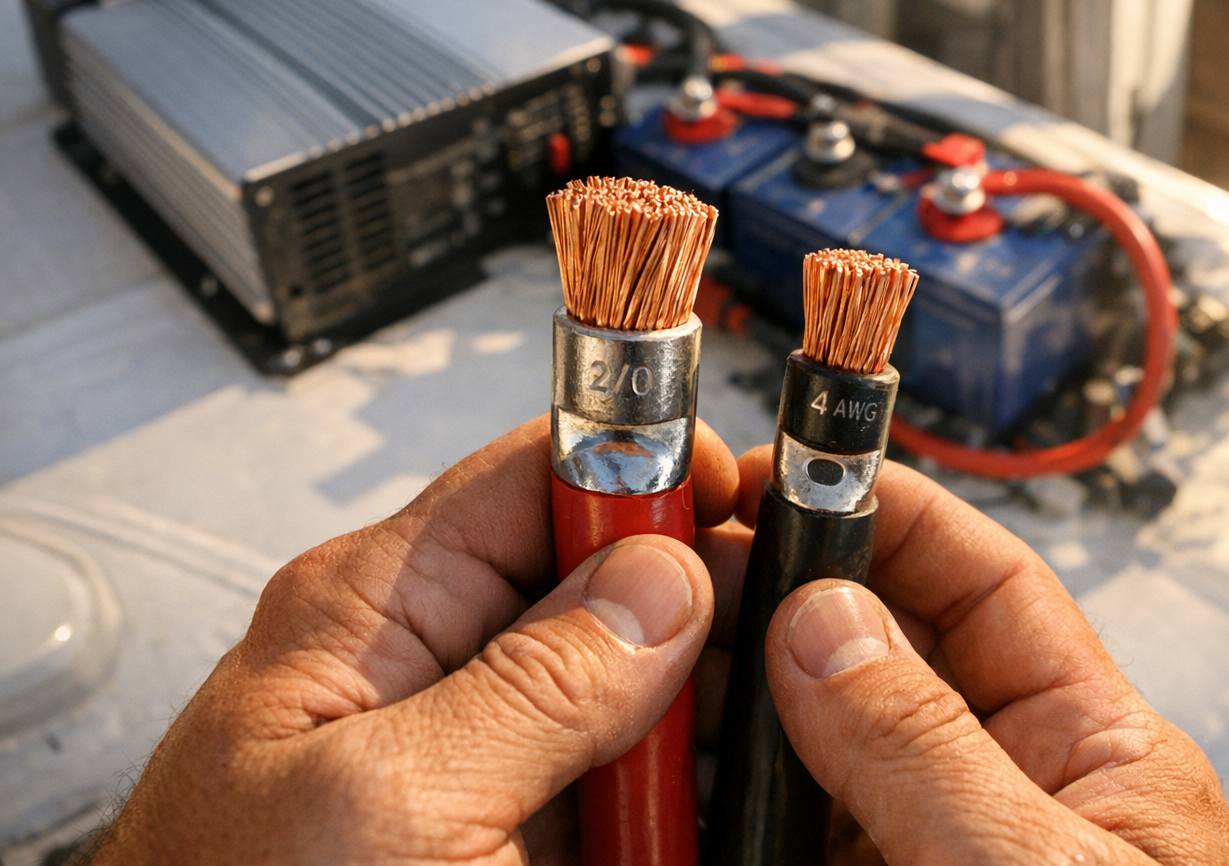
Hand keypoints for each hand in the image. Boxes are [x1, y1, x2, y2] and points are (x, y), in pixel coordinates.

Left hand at [89, 415, 739, 865]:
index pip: (532, 477)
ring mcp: (487, 755)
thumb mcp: (390, 810)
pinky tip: (719, 803)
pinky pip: (627, 779)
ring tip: (766, 730)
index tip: (740, 496)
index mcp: (376, 613)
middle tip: (783, 635)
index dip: (644, 468)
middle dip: (701, 599)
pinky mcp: (521, 833)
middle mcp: (436, 666)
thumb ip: (533, 689)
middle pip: (601, 579)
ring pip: (634, 685)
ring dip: (705, 704)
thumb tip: (660, 580)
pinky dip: (685, 789)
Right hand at [701, 448, 1228, 865]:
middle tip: (683, 573)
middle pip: (877, 654)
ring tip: (651, 668)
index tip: (792, 478)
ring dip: (732, 704)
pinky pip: (776, 835)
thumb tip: (825, 629)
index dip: (888, 515)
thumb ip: (927, 751)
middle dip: (780, 603)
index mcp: (1086, 755)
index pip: (983, 586)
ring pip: (809, 746)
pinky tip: (663, 782)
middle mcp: (994, 797)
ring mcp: (917, 857)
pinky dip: (715, 806)